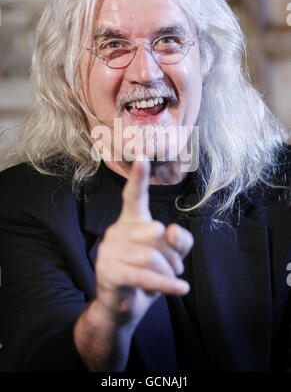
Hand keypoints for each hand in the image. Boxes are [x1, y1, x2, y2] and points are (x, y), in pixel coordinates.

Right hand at [95, 158, 193, 326]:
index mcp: (130, 221)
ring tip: (173, 279)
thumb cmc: (147, 275)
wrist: (123, 306)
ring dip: (169, 271)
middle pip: (155, 232)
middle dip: (172, 253)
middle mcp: (116, 231)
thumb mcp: (170, 256)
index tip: (142, 156)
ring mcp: (109, 250)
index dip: (139, 177)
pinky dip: (166, 284)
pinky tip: (180, 289)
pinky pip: (143, 275)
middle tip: (177, 267)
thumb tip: (172, 231)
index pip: (133, 195)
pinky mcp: (108, 272)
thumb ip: (180, 240)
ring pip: (150, 255)